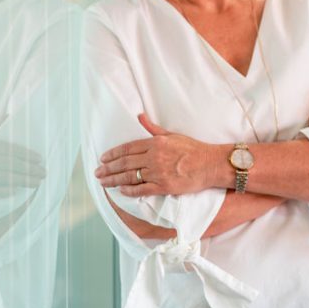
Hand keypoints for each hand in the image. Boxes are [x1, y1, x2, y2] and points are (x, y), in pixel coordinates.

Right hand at [0, 115, 45, 196]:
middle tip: (44, 173)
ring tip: (37, 183)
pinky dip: (4, 191)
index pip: (9, 149)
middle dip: (30, 169)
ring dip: (23, 180)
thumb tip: (6, 116)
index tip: (39, 158)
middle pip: (11, 163)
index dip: (26, 154)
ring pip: (5, 177)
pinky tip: (16, 191)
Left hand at [94, 113, 212, 196]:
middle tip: (97, 172)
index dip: (113, 154)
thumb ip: (153, 128)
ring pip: (130, 176)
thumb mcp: (172, 135)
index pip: (128, 148)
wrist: (210, 164)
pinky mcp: (163, 186)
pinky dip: (129, 190)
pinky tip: (121, 191)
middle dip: (108, 168)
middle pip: (125, 163)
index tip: (103, 158)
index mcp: (155, 143)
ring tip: (103, 182)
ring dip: (114, 179)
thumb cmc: (194, 149)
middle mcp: (154, 157)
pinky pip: (141, 189)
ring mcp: (158, 172)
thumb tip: (140, 116)